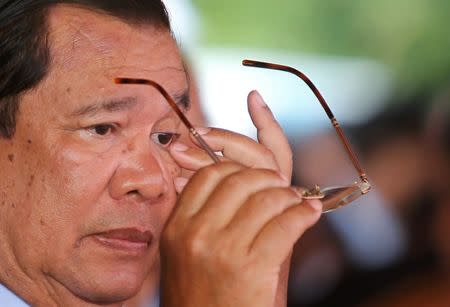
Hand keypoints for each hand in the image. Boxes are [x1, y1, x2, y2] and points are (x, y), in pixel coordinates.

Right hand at [160, 91, 321, 306]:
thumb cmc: (210, 298)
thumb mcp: (195, 254)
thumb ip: (210, 211)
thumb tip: (225, 166)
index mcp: (178, 226)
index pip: (211, 172)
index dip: (236, 149)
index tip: (256, 115)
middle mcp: (194, 233)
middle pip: (240, 175)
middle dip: (269, 175)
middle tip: (282, 185)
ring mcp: (221, 249)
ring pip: (268, 195)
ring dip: (290, 197)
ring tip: (298, 205)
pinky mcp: (251, 268)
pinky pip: (287, 221)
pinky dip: (306, 213)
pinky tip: (312, 213)